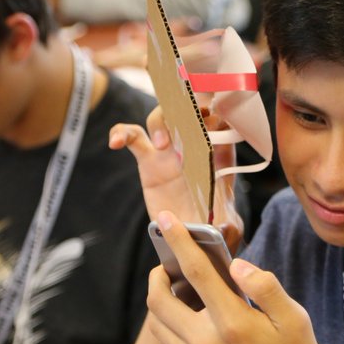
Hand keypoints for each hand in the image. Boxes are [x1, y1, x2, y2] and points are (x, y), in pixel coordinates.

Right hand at [110, 105, 244, 248]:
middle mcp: (195, 146)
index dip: (217, 109)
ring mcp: (170, 150)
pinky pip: (132, 136)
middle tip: (187, 122)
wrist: (190, 237)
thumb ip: (228, 226)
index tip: (212, 112)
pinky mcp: (149, 159)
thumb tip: (223, 228)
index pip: (222, 120)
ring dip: (160, 121)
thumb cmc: (216, 226)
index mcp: (220, 154)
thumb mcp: (227, 228)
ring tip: (161, 144)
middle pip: (190, 109)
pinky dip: (121, 133)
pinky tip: (114, 144)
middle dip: (187, 105)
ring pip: (162, 117)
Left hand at [144, 214, 335, 343]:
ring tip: (181, 291)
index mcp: (233, 324)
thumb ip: (265, 287)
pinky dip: (171, 327)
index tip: (164, 219)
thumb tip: (238, 265)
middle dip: (158, 274)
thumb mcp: (295, 320)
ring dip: (161, 302)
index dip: (177, 241)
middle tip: (170, 264)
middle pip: (159, 299)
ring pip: (158, 325)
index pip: (195, 271)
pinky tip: (192, 322)